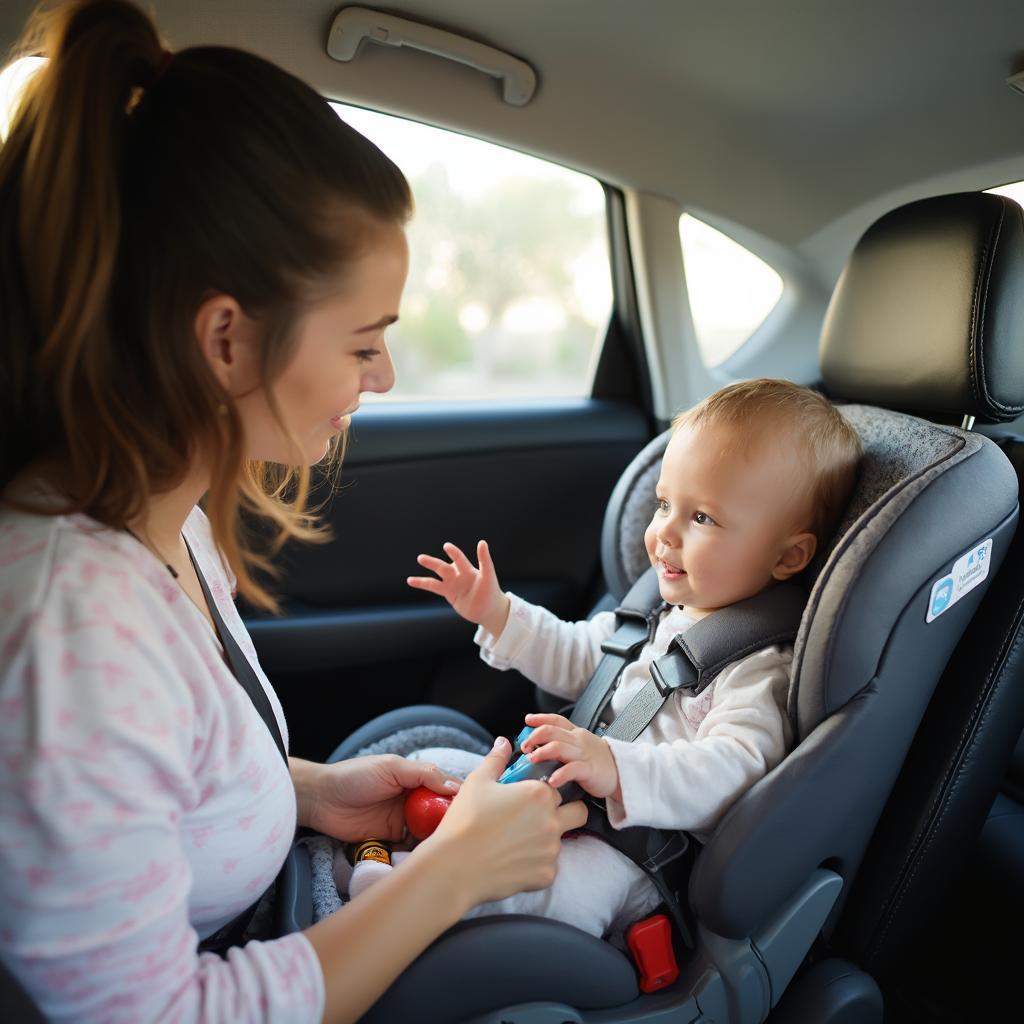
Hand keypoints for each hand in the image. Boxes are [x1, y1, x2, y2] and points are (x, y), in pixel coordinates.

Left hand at [303, 755, 461, 841]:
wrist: (320, 799)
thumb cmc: (354, 776)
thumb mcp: (391, 767)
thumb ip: (423, 774)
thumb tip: (454, 787)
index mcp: (416, 780)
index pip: (446, 789)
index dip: (460, 801)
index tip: (472, 814)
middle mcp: (413, 801)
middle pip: (440, 815)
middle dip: (450, 825)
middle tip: (458, 838)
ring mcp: (402, 822)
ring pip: (428, 834)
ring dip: (435, 841)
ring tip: (445, 852)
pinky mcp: (390, 842)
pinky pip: (410, 849)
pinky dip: (418, 854)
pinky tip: (425, 860)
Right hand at [407, 539, 509, 637]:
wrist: (490, 610)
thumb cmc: (491, 592)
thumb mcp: (488, 576)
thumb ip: (484, 560)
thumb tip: (482, 542)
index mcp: (469, 570)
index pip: (459, 559)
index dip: (453, 553)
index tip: (446, 547)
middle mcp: (459, 575)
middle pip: (444, 568)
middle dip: (433, 563)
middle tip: (421, 558)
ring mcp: (453, 584)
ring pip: (437, 576)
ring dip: (427, 570)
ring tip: (417, 562)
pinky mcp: (449, 593)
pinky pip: (433, 587)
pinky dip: (422, 583)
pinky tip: (410, 580)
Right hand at [418, 736, 587, 906]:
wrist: (454, 867)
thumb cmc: (465, 821)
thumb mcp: (478, 782)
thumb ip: (497, 759)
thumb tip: (504, 743)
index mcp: (539, 794)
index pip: (559, 789)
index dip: (545, 793)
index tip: (529, 799)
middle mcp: (552, 821)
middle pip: (578, 813)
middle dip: (565, 812)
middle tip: (537, 818)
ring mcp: (551, 850)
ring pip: (560, 841)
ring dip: (545, 840)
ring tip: (514, 842)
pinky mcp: (545, 876)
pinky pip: (548, 866)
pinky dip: (535, 864)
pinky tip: (512, 860)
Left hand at [521, 712, 620, 800]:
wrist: (624, 774)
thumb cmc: (600, 763)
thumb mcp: (582, 747)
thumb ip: (565, 745)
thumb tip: (540, 747)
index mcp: (576, 734)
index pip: (556, 720)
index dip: (540, 718)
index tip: (527, 720)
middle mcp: (578, 741)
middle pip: (552, 731)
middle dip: (534, 736)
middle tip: (524, 747)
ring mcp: (583, 754)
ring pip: (559, 747)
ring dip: (542, 752)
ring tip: (531, 759)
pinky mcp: (589, 770)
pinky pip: (572, 770)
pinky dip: (560, 774)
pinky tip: (551, 780)